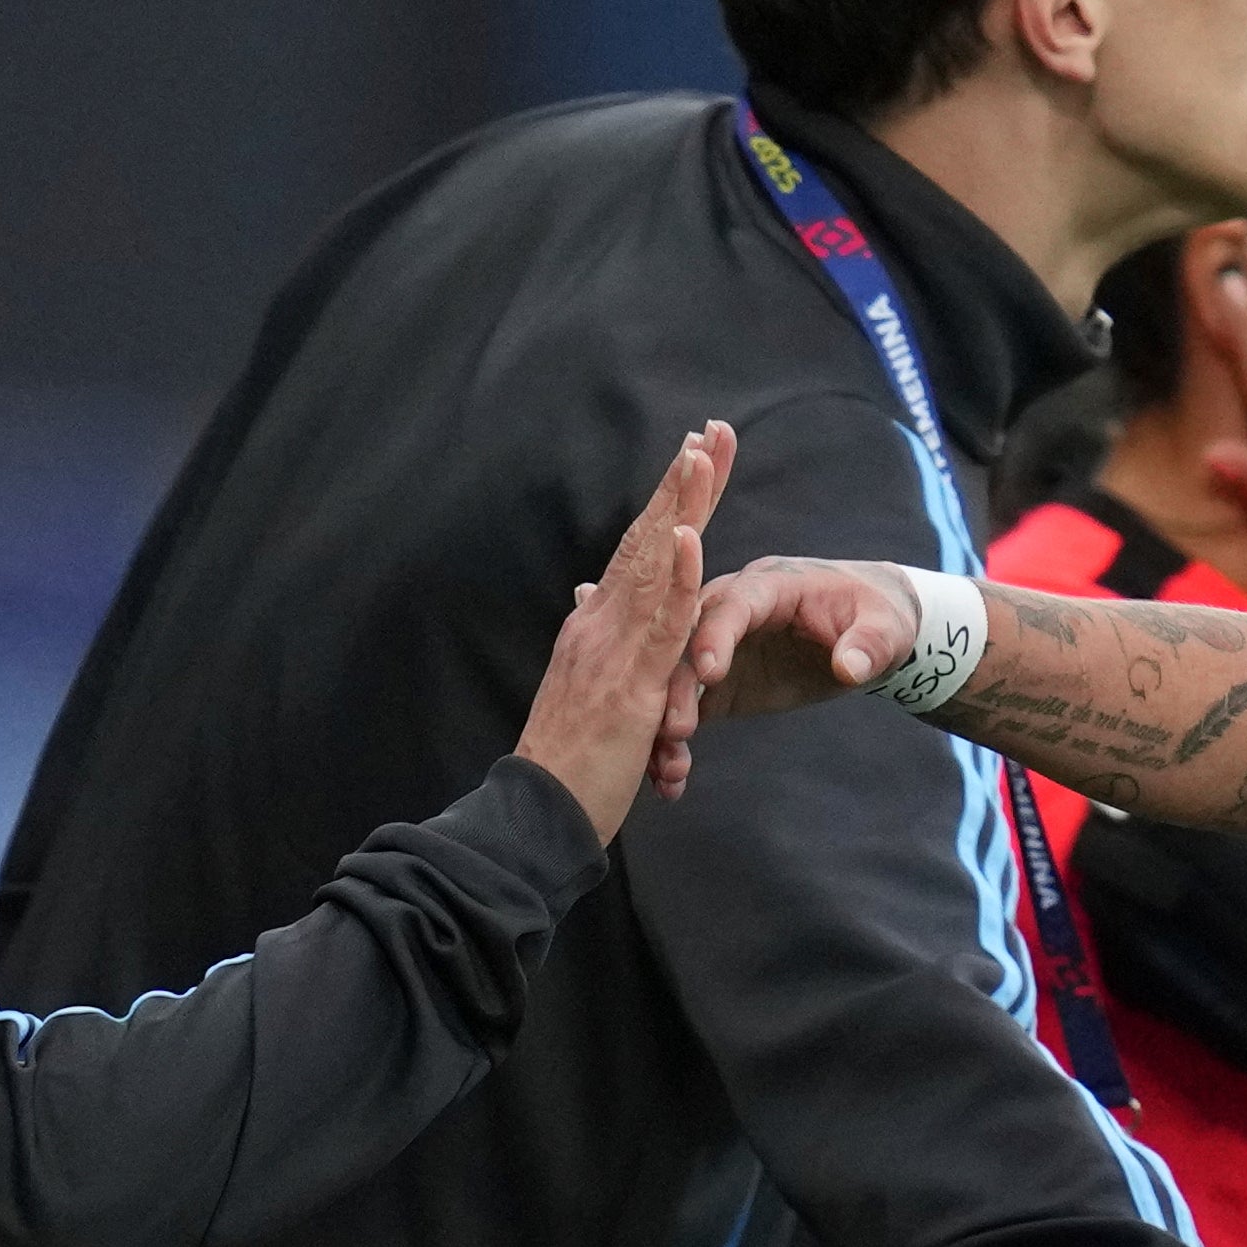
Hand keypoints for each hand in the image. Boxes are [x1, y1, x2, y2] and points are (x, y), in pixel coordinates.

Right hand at [506, 424, 730, 835]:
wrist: (536, 815)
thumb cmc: (567, 763)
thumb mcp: (582, 688)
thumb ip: (590, 637)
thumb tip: (586, 591)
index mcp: (595, 625)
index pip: (638, 548)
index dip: (667, 501)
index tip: (694, 455)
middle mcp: (599, 624)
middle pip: (646, 537)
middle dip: (681, 483)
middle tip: (711, 431)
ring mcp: (612, 649)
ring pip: (652, 564)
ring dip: (679, 507)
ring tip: (701, 455)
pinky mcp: (630, 684)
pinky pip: (657, 622)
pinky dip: (674, 576)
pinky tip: (688, 536)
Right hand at [651, 553, 930, 800]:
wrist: (869, 628)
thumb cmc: (877, 615)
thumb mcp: (886, 625)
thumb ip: (868, 644)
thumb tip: (850, 667)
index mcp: (771, 586)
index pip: (736, 603)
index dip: (717, 634)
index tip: (708, 673)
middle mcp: (734, 612)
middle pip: (688, 640)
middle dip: (676, 683)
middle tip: (673, 729)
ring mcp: (722, 649)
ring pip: (679, 679)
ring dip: (666, 720)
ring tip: (665, 767)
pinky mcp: (721, 685)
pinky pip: (691, 710)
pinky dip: (675, 742)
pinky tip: (670, 779)